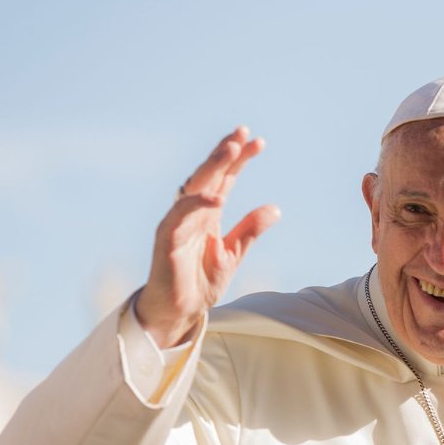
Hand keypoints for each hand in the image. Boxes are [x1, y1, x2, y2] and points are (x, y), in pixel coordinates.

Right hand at [135, 126, 280, 347]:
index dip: (239, 160)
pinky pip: (180, 216)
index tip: (258, 141)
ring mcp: (177, 223)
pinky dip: (197, 204)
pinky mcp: (167, 239)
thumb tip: (276, 208)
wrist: (180, 311)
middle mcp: (191, 213)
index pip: (225, 179)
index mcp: (207, 214)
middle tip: (242, 133)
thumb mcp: (233, 254)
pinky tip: (217, 196)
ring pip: (193, 187)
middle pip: (209, 175)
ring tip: (230, 150)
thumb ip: (250, 230)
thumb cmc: (199, 282)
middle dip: (225, 153)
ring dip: (211, 167)